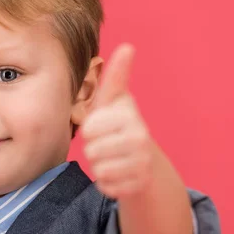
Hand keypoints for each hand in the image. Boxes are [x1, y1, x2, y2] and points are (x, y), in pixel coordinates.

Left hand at [81, 44, 154, 198]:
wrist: (144, 162)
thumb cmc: (119, 126)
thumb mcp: (114, 101)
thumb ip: (116, 77)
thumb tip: (128, 47)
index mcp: (130, 115)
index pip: (89, 128)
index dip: (90, 129)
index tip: (105, 124)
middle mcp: (141, 137)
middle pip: (92, 150)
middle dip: (94, 150)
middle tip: (108, 145)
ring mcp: (143, 162)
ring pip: (98, 169)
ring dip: (100, 166)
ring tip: (113, 158)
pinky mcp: (140, 185)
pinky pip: (106, 186)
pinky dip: (107, 183)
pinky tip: (119, 174)